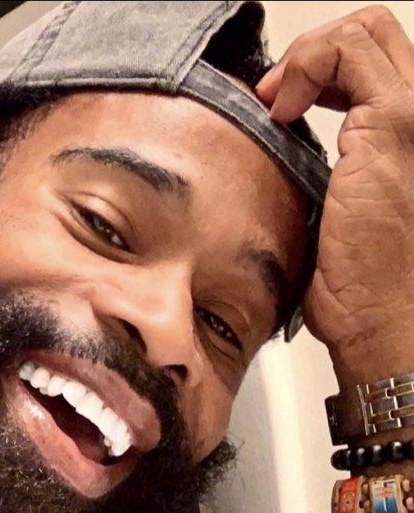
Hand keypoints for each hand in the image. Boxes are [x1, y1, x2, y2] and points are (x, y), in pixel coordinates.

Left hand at [256, 6, 413, 384]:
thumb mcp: (339, 211)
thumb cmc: (362, 282)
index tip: (282, 106)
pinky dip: (307, 64)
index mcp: (406, 135)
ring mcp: (413, 114)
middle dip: (313, 53)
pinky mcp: (394, 123)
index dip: (320, 69)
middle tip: (277, 99)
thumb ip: (330, 171)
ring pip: (362, 32)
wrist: (381, 317)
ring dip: (306, 57)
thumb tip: (282, 153)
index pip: (371, 62)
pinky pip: (347, 53)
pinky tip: (283, 109)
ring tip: (278, 104)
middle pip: (372, 35)